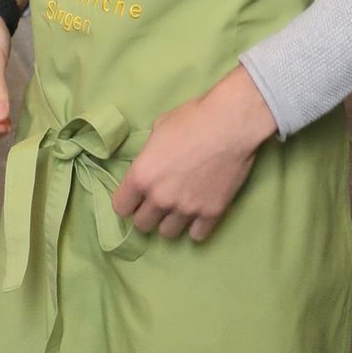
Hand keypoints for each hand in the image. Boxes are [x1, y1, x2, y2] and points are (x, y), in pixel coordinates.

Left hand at [112, 67, 277, 243]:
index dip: (127, 201)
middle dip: (148, 214)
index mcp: (142, 176)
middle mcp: (160, 198)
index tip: (136, 197)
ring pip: (168, 233)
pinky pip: (197, 235)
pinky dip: (196, 227)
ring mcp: (186, 208)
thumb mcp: (160, 128)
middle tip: (159, 201)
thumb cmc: (193, 117)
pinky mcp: (211, 213)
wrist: (231, 123)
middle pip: (143, 224)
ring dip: (171, 221)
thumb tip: (152, 162)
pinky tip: (199, 214)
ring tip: (180, 207)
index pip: (120, 207)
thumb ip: (150, 154)